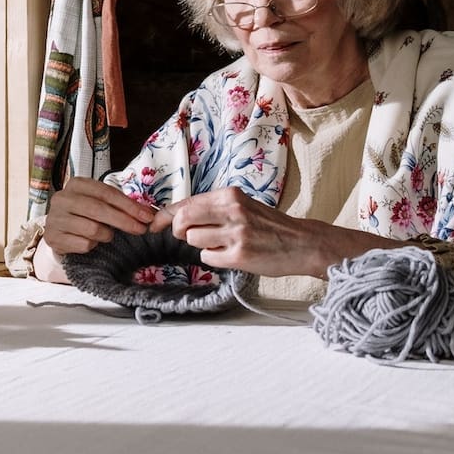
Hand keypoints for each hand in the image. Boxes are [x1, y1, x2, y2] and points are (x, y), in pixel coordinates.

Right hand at [43, 176, 156, 255]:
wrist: (60, 231)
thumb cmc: (86, 215)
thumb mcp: (102, 203)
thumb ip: (122, 205)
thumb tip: (149, 213)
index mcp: (76, 184)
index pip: (107, 193)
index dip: (129, 205)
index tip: (147, 216)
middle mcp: (62, 199)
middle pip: (99, 210)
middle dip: (124, 221)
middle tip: (140, 229)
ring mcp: (55, 218)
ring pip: (92, 229)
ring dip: (106, 235)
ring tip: (106, 235)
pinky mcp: (52, 238)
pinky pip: (83, 245)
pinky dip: (93, 246)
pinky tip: (91, 242)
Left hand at [149, 186, 324, 276]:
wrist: (300, 242)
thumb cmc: (268, 225)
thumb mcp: (242, 205)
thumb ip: (212, 208)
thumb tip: (176, 216)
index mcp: (230, 195)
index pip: (186, 203)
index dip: (165, 216)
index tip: (154, 224)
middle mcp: (232, 210)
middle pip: (183, 220)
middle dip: (180, 230)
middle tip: (191, 235)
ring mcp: (236, 233)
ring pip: (193, 240)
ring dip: (201, 245)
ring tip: (222, 243)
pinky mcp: (240, 255)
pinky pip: (208, 258)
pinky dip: (214, 258)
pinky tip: (231, 254)